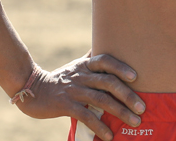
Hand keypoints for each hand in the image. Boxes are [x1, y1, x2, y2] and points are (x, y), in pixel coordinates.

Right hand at [17, 53, 145, 140]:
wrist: (33, 90)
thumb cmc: (62, 78)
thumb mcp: (77, 65)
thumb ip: (93, 58)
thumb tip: (110, 43)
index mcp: (86, 65)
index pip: (106, 60)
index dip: (121, 67)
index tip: (135, 77)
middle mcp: (82, 75)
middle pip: (108, 82)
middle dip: (127, 95)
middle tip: (142, 107)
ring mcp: (74, 90)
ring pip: (101, 100)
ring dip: (120, 112)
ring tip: (135, 121)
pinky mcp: (65, 105)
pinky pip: (85, 116)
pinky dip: (99, 126)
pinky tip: (109, 135)